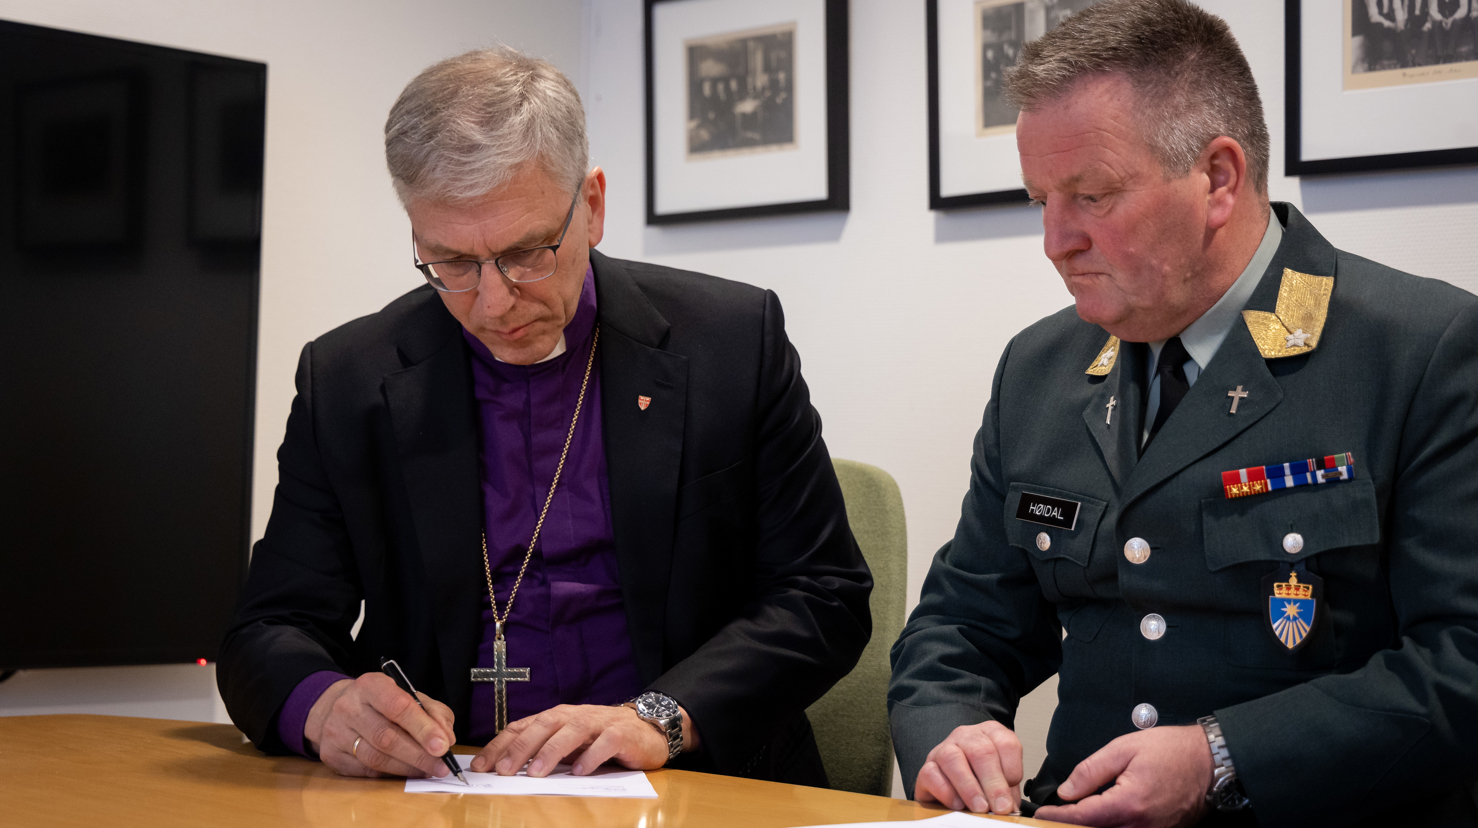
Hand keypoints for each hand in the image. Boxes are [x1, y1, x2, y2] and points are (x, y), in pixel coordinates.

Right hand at [304, 674, 455, 778]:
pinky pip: (365, 771)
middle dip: (419, 755)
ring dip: (407, 768)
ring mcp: (335, 732)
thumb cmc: (380, 702)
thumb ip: (433, 713)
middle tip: (441, 765)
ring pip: (375, 758)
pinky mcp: (331, 754)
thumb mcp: (408, 695)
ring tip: (428, 770)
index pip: (398, 707)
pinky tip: (405, 771)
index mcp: (370, 685)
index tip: (443, 745)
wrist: (336, 707)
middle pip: (386, 737)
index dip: (423, 728)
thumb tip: (446, 739)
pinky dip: (390, 774)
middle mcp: (348, 707)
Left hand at [471, 703, 691, 776]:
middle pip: (542, 726)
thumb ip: (542, 752)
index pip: (521, 727)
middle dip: (521, 748)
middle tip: (504, 770)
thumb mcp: (567, 744)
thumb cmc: (600, 738)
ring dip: (551, 751)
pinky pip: (604, 743)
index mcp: (555, 718)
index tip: (481, 766)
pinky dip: (591, 756)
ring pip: (570, 732)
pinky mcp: (620, 734)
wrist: (646, 729)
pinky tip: (579, 771)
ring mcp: (597, 723)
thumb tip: (506, 769)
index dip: (500, 746)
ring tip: (536, 773)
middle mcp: (573, 716)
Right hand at [913, 721, 1023, 815]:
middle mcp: (967, 736)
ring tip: (980, 807)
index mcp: (991, 734)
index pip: (1007, 744)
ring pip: (952, 759)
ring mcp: (944, 749)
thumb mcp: (1001, 781)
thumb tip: (1010, 807)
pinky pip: (931, 774)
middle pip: (981, 752)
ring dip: (969, 787)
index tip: (1011, 795)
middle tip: (1000, 807)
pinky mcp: (927, 766)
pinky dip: (946, 791)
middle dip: (993, 784)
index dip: (1012, 770)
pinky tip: (957, 804)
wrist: (953, 785)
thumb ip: (1007, 791)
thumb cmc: (981, 780)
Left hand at [1034, 725, 1211, 827]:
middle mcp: (1142, 825)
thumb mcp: (1124, 748)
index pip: (1083, 817)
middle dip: (1072, 824)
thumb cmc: (1173, 751)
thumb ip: (1091, 770)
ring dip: (1092, 825)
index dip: (1059, 815)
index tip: (1042, 813)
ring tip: (1075, 813)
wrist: (1211, 762)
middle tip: (1054, 815)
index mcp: (1129, 804)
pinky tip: (1101, 817)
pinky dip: (1112, 826)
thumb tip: (1068, 789)